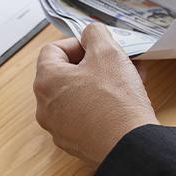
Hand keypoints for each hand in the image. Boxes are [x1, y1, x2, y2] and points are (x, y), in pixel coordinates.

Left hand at [34, 23, 158, 163]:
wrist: (130, 144)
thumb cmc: (116, 100)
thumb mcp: (107, 52)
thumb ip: (95, 33)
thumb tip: (90, 33)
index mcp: (46, 81)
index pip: (52, 50)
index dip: (76, 43)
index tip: (95, 46)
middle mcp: (46, 106)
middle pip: (64, 74)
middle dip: (92, 63)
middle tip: (114, 61)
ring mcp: (58, 127)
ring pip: (76, 95)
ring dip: (98, 83)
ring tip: (125, 78)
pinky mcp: (74, 141)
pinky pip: (83, 115)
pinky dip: (99, 105)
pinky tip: (122, 100)